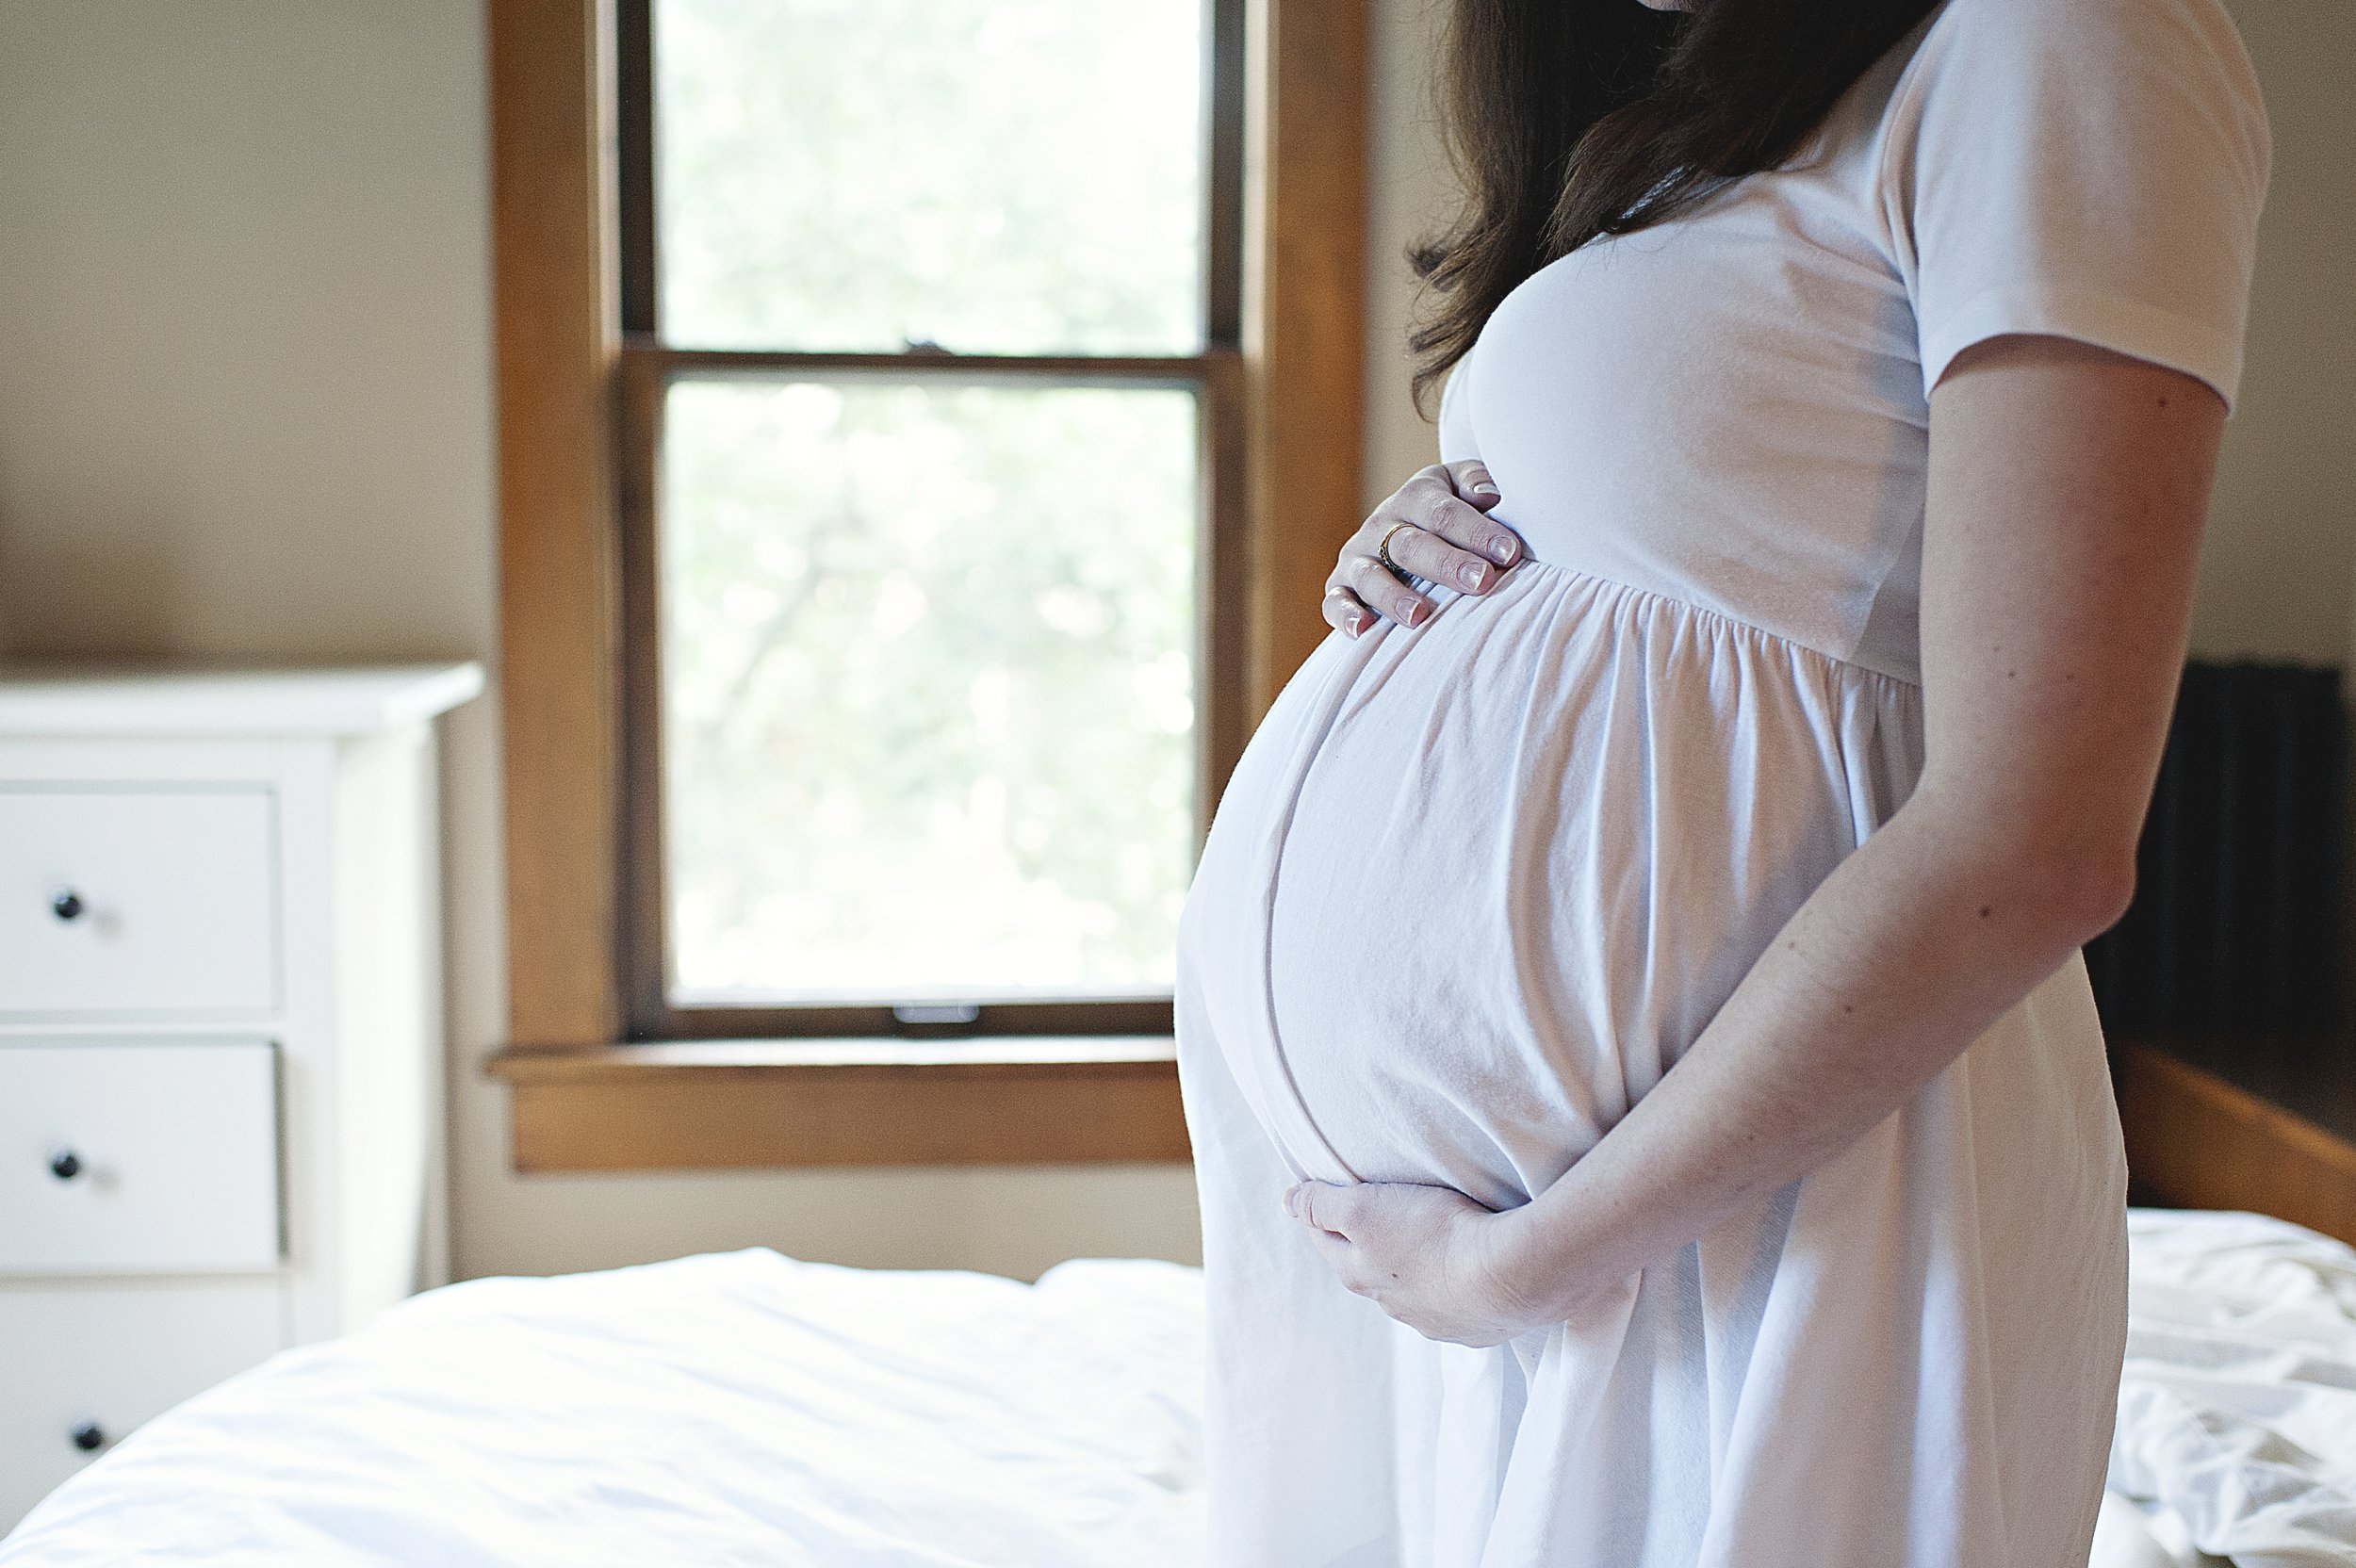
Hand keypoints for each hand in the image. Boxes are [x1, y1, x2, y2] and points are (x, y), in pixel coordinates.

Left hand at [1283, 1179, 1548, 1346]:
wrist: (1514, 1276)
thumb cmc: (1436, 1234)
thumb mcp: (1365, 1208)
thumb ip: (1323, 1205)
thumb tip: (1287, 1202)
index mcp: (1360, 1275)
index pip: (1326, 1242)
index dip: (1322, 1215)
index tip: (1326, 1195)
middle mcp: (1393, 1306)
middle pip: (1368, 1270)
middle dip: (1366, 1245)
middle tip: (1376, 1217)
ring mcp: (1436, 1321)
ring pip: (1412, 1292)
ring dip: (1413, 1271)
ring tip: (1427, 1245)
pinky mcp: (1477, 1327)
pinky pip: (1456, 1306)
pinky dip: (1454, 1289)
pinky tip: (1469, 1275)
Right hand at [1323, 461, 1523, 637]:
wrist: (1403, 528)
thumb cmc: (1448, 512)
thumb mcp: (1460, 485)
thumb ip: (1476, 483)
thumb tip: (1489, 496)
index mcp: (1415, 496)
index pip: (1445, 513)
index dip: (1478, 532)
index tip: (1510, 553)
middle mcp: (1382, 525)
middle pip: (1411, 545)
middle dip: (1447, 564)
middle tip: (1480, 581)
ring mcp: (1358, 557)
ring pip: (1371, 576)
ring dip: (1394, 596)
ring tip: (1420, 615)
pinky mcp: (1339, 586)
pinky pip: (1335, 602)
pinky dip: (1346, 614)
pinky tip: (1364, 629)